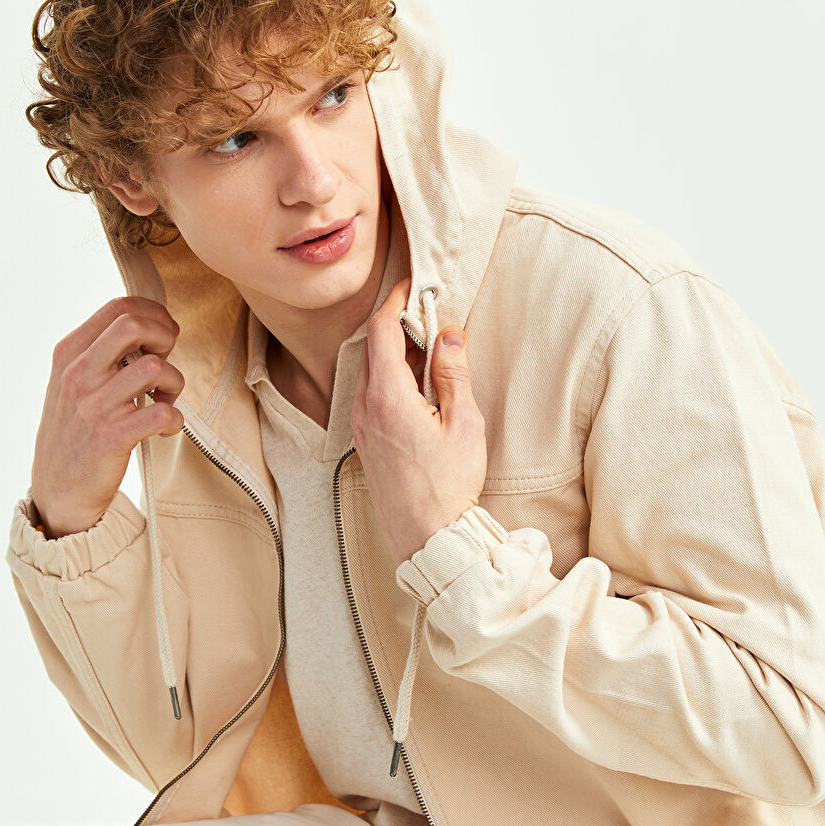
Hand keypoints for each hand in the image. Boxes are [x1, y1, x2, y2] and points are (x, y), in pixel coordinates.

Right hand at [30, 297, 185, 537]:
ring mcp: (94, 405)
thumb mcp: (75, 380)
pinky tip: (166, 427)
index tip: (164, 337)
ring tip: (166, 398)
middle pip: (134, 325)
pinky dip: (175, 419)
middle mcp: (79, 374)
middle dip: (165, 336)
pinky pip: (162, 412)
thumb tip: (150, 326)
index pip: (119, 307)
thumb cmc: (77, 428)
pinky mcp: (112, 437)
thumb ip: (103, 351)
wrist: (60, 486)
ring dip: (174, 382)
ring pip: (155, 367)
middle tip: (167, 360)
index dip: (155, 315)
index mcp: (70, 353)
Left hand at [350, 277, 486, 567]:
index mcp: (387, 397)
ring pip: (368, 371)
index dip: (395, 302)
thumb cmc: (449, 486)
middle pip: (370, 347)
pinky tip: (418, 388)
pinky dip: (389, 378)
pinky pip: (370, 395)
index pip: (380, 330)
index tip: (413, 287)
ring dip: (393, 353)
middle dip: (397, 325)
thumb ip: (453, 374)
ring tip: (428, 352)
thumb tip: (447, 334)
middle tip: (428, 315)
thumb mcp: (464, 423)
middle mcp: (364, 408)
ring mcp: (360, 427)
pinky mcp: (365, 442)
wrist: (428, 538)